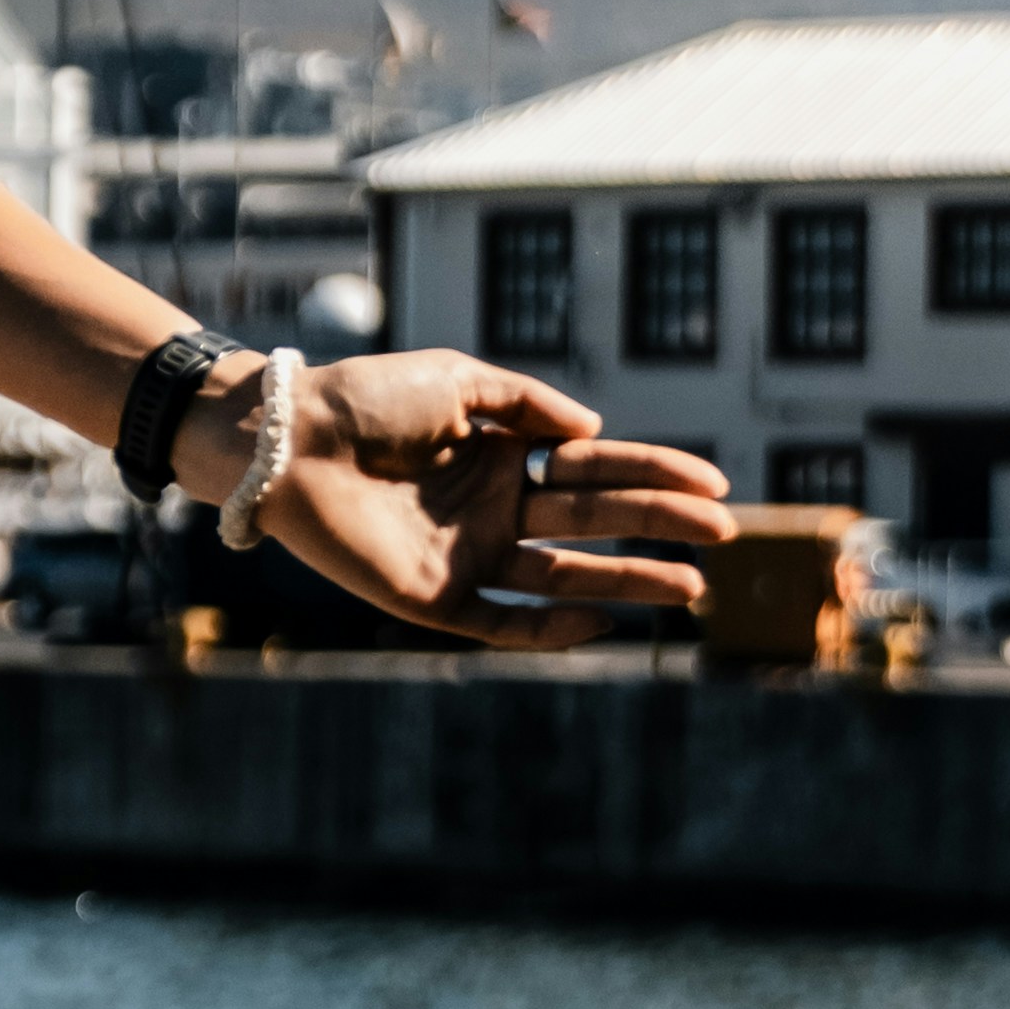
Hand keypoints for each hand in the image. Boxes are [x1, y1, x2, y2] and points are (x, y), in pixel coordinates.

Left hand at [203, 354, 730, 648]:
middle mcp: (495, 509)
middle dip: (660, 525)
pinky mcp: (431, 597)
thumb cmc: (365, 398)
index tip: (714, 481)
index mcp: (506, 456)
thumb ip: (529, 404)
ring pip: (563, 576)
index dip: (657, 474)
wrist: (286, 438)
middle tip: (723, 533)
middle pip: (595, 522)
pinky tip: (596, 620)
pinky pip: (499, 623)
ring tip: (690, 587)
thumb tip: (593, 431)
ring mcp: (467, 554)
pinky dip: (546, 629)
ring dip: (627, 582)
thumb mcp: (459, 380)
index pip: (598, 469)